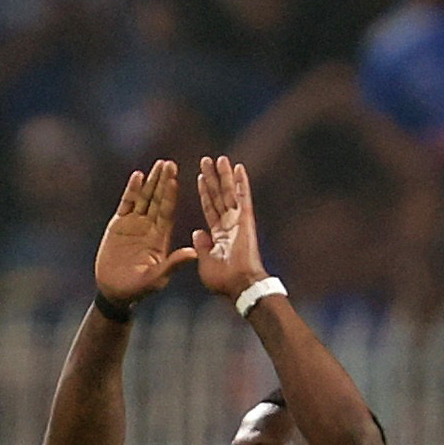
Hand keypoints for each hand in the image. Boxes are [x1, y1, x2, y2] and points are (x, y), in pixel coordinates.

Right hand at [93, 159, 203, 308]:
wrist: (116, 291)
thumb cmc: (138, 288)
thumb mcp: (157, 277)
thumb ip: (173, 263)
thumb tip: (193, 253)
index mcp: (160, 237)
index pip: (167, 211)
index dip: (171, 195)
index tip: (175, 179)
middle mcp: (149, 227)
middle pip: (158, 199)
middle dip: (163, 182)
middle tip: (169, 164)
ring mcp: (134, 224)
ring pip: (144, 198)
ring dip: (150, 182)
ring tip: (157, 165)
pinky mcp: (118, 226)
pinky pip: (126, 204)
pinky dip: (131, 191)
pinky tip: (137, 177)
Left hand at [192, 152, 267, 300]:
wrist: (239, 286)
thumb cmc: (223, 281)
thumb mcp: (205, 262)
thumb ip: (202, 246)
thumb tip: (198, 232)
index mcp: (218, 235)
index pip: (210, 208)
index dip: (205, 193)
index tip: (200, 178)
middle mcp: (229, 224)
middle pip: (219, 196)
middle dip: (213, 178)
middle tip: (206, 160)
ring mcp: (237, 220)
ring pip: (229, 192)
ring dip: (223, 175)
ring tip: (218, 158)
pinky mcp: (245, 220)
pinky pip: (242, 197)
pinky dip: (241, 182)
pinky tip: (238, 167)